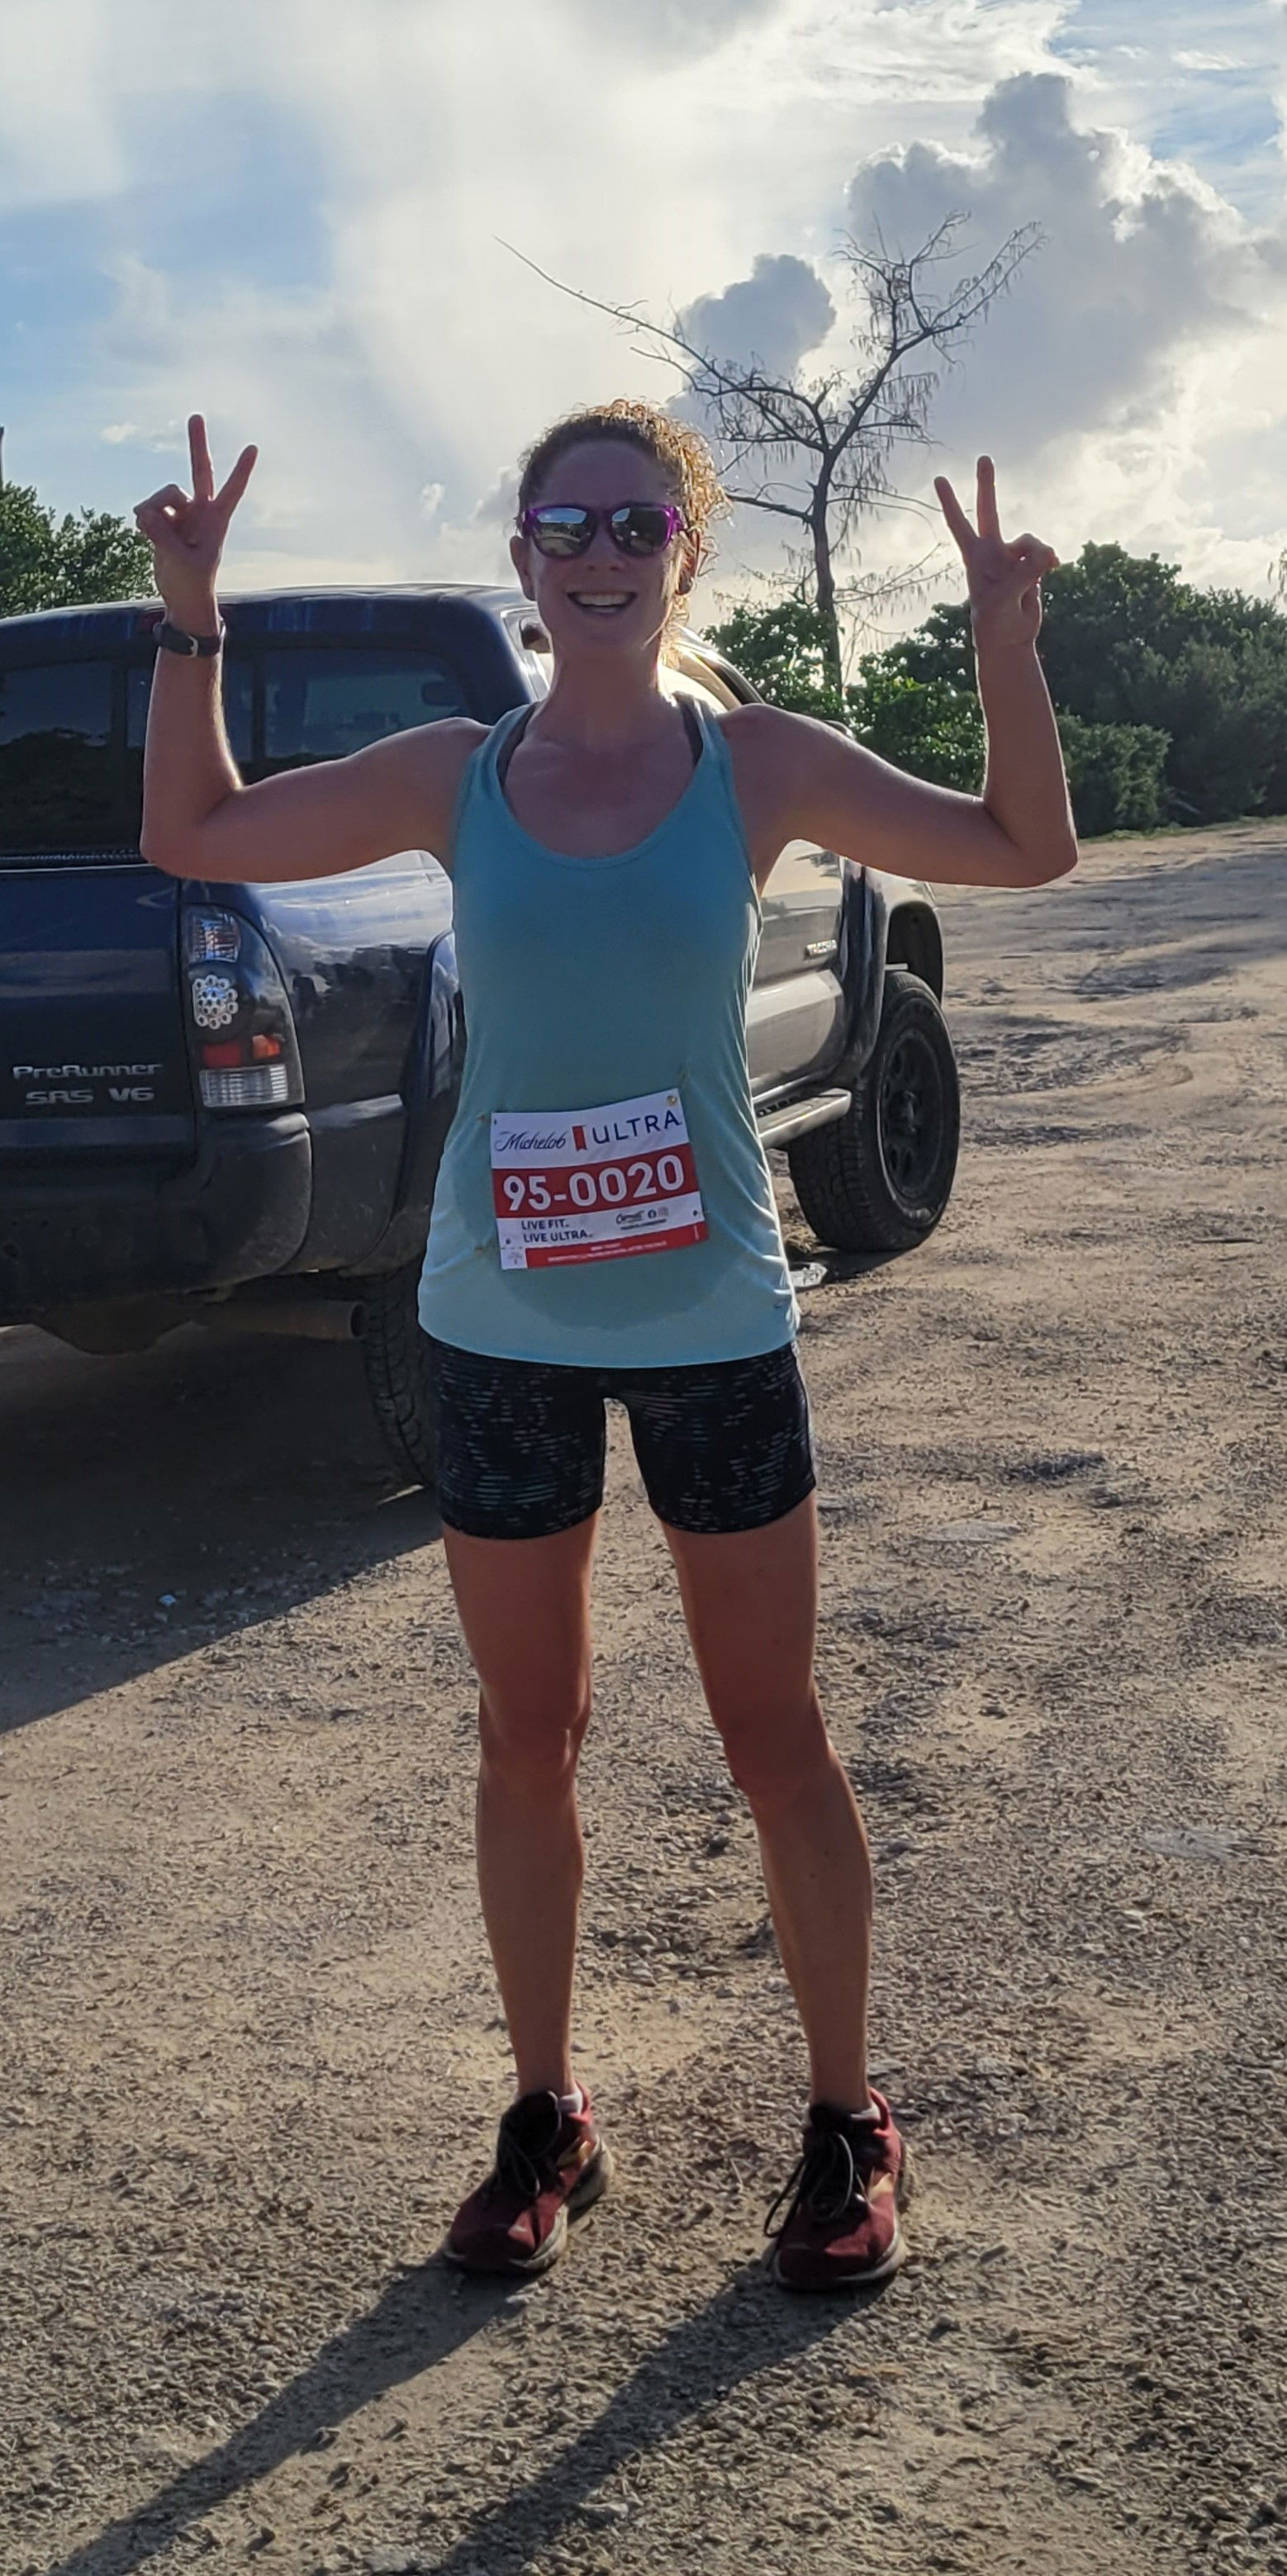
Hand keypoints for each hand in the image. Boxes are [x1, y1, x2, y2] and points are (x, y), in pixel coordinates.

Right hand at [134, 414, 256, 630]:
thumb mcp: (180, 562)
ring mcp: (182, 513)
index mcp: (217, 521)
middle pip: (198, 471)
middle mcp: (200, 510)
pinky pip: (147, 509)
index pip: (231, 490)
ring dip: (152, 511)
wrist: (183, 598)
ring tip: (152, 534)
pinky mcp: (164, 519)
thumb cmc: (193, 584)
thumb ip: (163, 536)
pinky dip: (143, 520)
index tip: (253, 448)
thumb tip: (146, 513)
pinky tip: (146, 534)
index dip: (241, 470)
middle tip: (195, 415)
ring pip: (162, 495)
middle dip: (197, 444)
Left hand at [934, 456, 1057, 650]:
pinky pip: (1044, 552)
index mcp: (976, 558)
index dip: (951, 502)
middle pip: (990, 510)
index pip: (960, 524)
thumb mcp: (1005, 599)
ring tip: (1042, 571)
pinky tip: (1054, 567)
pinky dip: (1050, 558)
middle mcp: (992, 551)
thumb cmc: (996, 622)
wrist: (1010, 639)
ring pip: (1030, 540)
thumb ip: (1023, 573)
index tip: (939, 478)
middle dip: (986, 484)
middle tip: (982, 457)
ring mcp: (1012, 557)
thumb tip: (1044, 555)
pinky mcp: (1031, 565)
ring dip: (1038, 553)